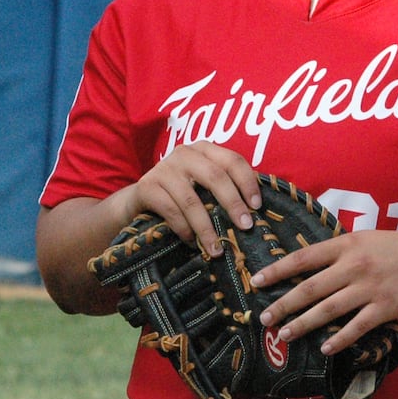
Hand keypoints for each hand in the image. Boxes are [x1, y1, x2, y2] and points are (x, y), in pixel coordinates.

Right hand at [127, 140, 260, 257]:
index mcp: (205, 149)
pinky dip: (184, 229)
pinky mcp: (146, 186)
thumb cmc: (183, 193)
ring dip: (207, 228)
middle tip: (245, 226)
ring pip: (192, 200)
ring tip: (217, 249)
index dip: (248, 183)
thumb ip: (227, 188)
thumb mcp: (205, 185)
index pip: (233, 161)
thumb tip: (257, 209)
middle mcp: (184, 154)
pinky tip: (192, 242)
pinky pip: (171, 211)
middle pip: (215, 177)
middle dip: (233, 204)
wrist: (140, 199)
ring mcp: (163, 168)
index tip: (257, 207)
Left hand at [254, 229, 397, 353]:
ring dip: (303, 324)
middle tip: (263, 318)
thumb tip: (308, 262)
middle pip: (310, 288)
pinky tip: (325, 348)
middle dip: (283, 304)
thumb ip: (339, 250)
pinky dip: (339, 339)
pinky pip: (356, 327)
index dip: (277, 270)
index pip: (304, 258)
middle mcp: (354, 266)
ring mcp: (369, 288)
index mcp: (347, 245)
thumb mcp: (366, 239)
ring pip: (328, 310)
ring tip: (285, 335)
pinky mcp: (384, 307)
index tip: (256, 281)